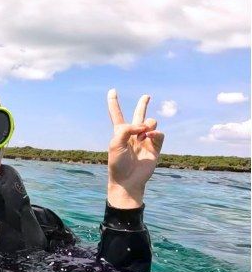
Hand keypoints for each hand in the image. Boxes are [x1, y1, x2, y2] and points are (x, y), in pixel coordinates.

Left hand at [106, 89, 164, 207]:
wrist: (127, 180)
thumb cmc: (117, 163)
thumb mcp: (115, 143)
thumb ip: (127, 130)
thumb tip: (144, 126)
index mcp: (120, 132)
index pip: (117, 114)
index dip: (114, 103)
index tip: (112, 90)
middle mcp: (132, 135)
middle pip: (138, 116)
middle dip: (142, 105)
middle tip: (146, 96)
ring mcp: (144, 140)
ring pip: (151, 123)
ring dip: (147, 124)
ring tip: (143, 133)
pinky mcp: (155, 147)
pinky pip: (159, 134)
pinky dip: (155, 133)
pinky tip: (148, 136)